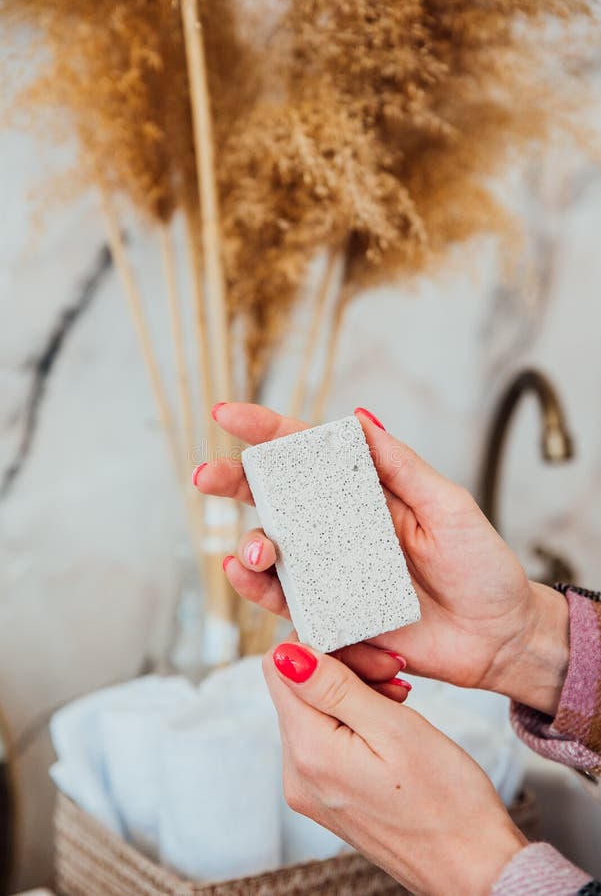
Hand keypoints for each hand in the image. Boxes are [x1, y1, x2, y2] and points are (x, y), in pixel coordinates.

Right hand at [196, 403, 568, 713]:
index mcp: (367, 492)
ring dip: (252, 545)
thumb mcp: (448, 506)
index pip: (309, 453)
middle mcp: (342, 528)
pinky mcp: (333, 613)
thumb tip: (356, 418)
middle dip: (235, 483)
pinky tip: (248, 577)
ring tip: (256, 552)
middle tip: (206, 476)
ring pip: (274, 551)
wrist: (500, 637)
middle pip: (276, 498)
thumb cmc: (482, 566)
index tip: (226, 413)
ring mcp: (334, 571)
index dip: (267, 430)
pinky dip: (260, 590)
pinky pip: (287, 600)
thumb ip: (400, 466)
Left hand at [264, 640, 525, 895]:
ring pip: (313, 709)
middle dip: (344, 670)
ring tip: (399, 700)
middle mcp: (296, 773)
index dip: (323, 646)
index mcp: (308, 752)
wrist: (474, 868)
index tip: (370, 656)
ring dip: (353, 693)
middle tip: (396, 677)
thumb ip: (334, 688)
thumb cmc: (448, 800)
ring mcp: (309, 788)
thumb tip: (284, 654)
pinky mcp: (327, 795)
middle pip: (297, 688)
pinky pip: (326, 737)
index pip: (280, 666)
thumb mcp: (394, 728)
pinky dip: (355, 720)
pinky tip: (390, 724)